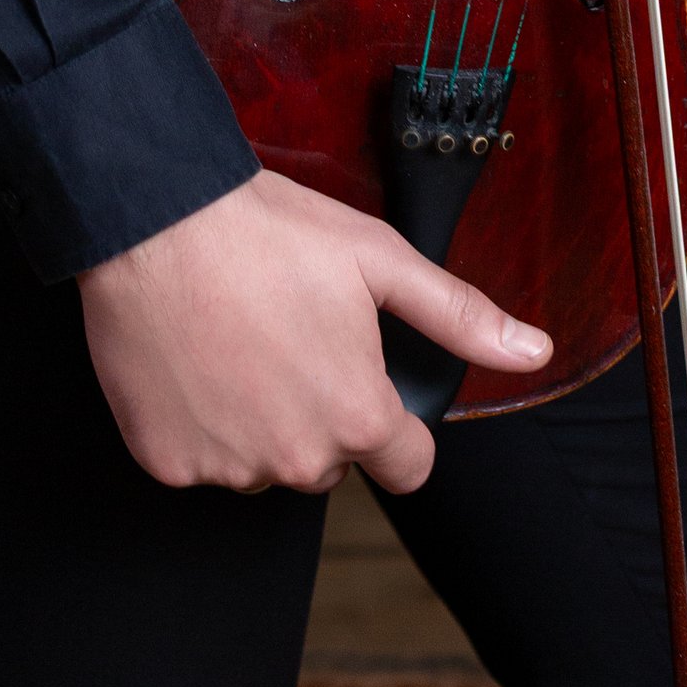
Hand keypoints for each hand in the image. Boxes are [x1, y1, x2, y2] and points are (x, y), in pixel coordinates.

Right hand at [77, 167, 550, 495]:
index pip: (408, 465)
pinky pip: (201, 459)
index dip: (396, 422)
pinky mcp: (168, 464)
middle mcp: (297, 459)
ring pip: (264, 461)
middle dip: (322, 411)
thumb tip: (533, 351)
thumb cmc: (265, 231)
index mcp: (359, 417)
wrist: (153, 218)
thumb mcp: (378, 259)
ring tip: (237, 339)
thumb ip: (458, 316)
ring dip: (260, 420)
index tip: (363, 376)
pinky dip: (200, 423)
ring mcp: (227, 468)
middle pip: (331, 460)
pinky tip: (193, 361)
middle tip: (289, 334)